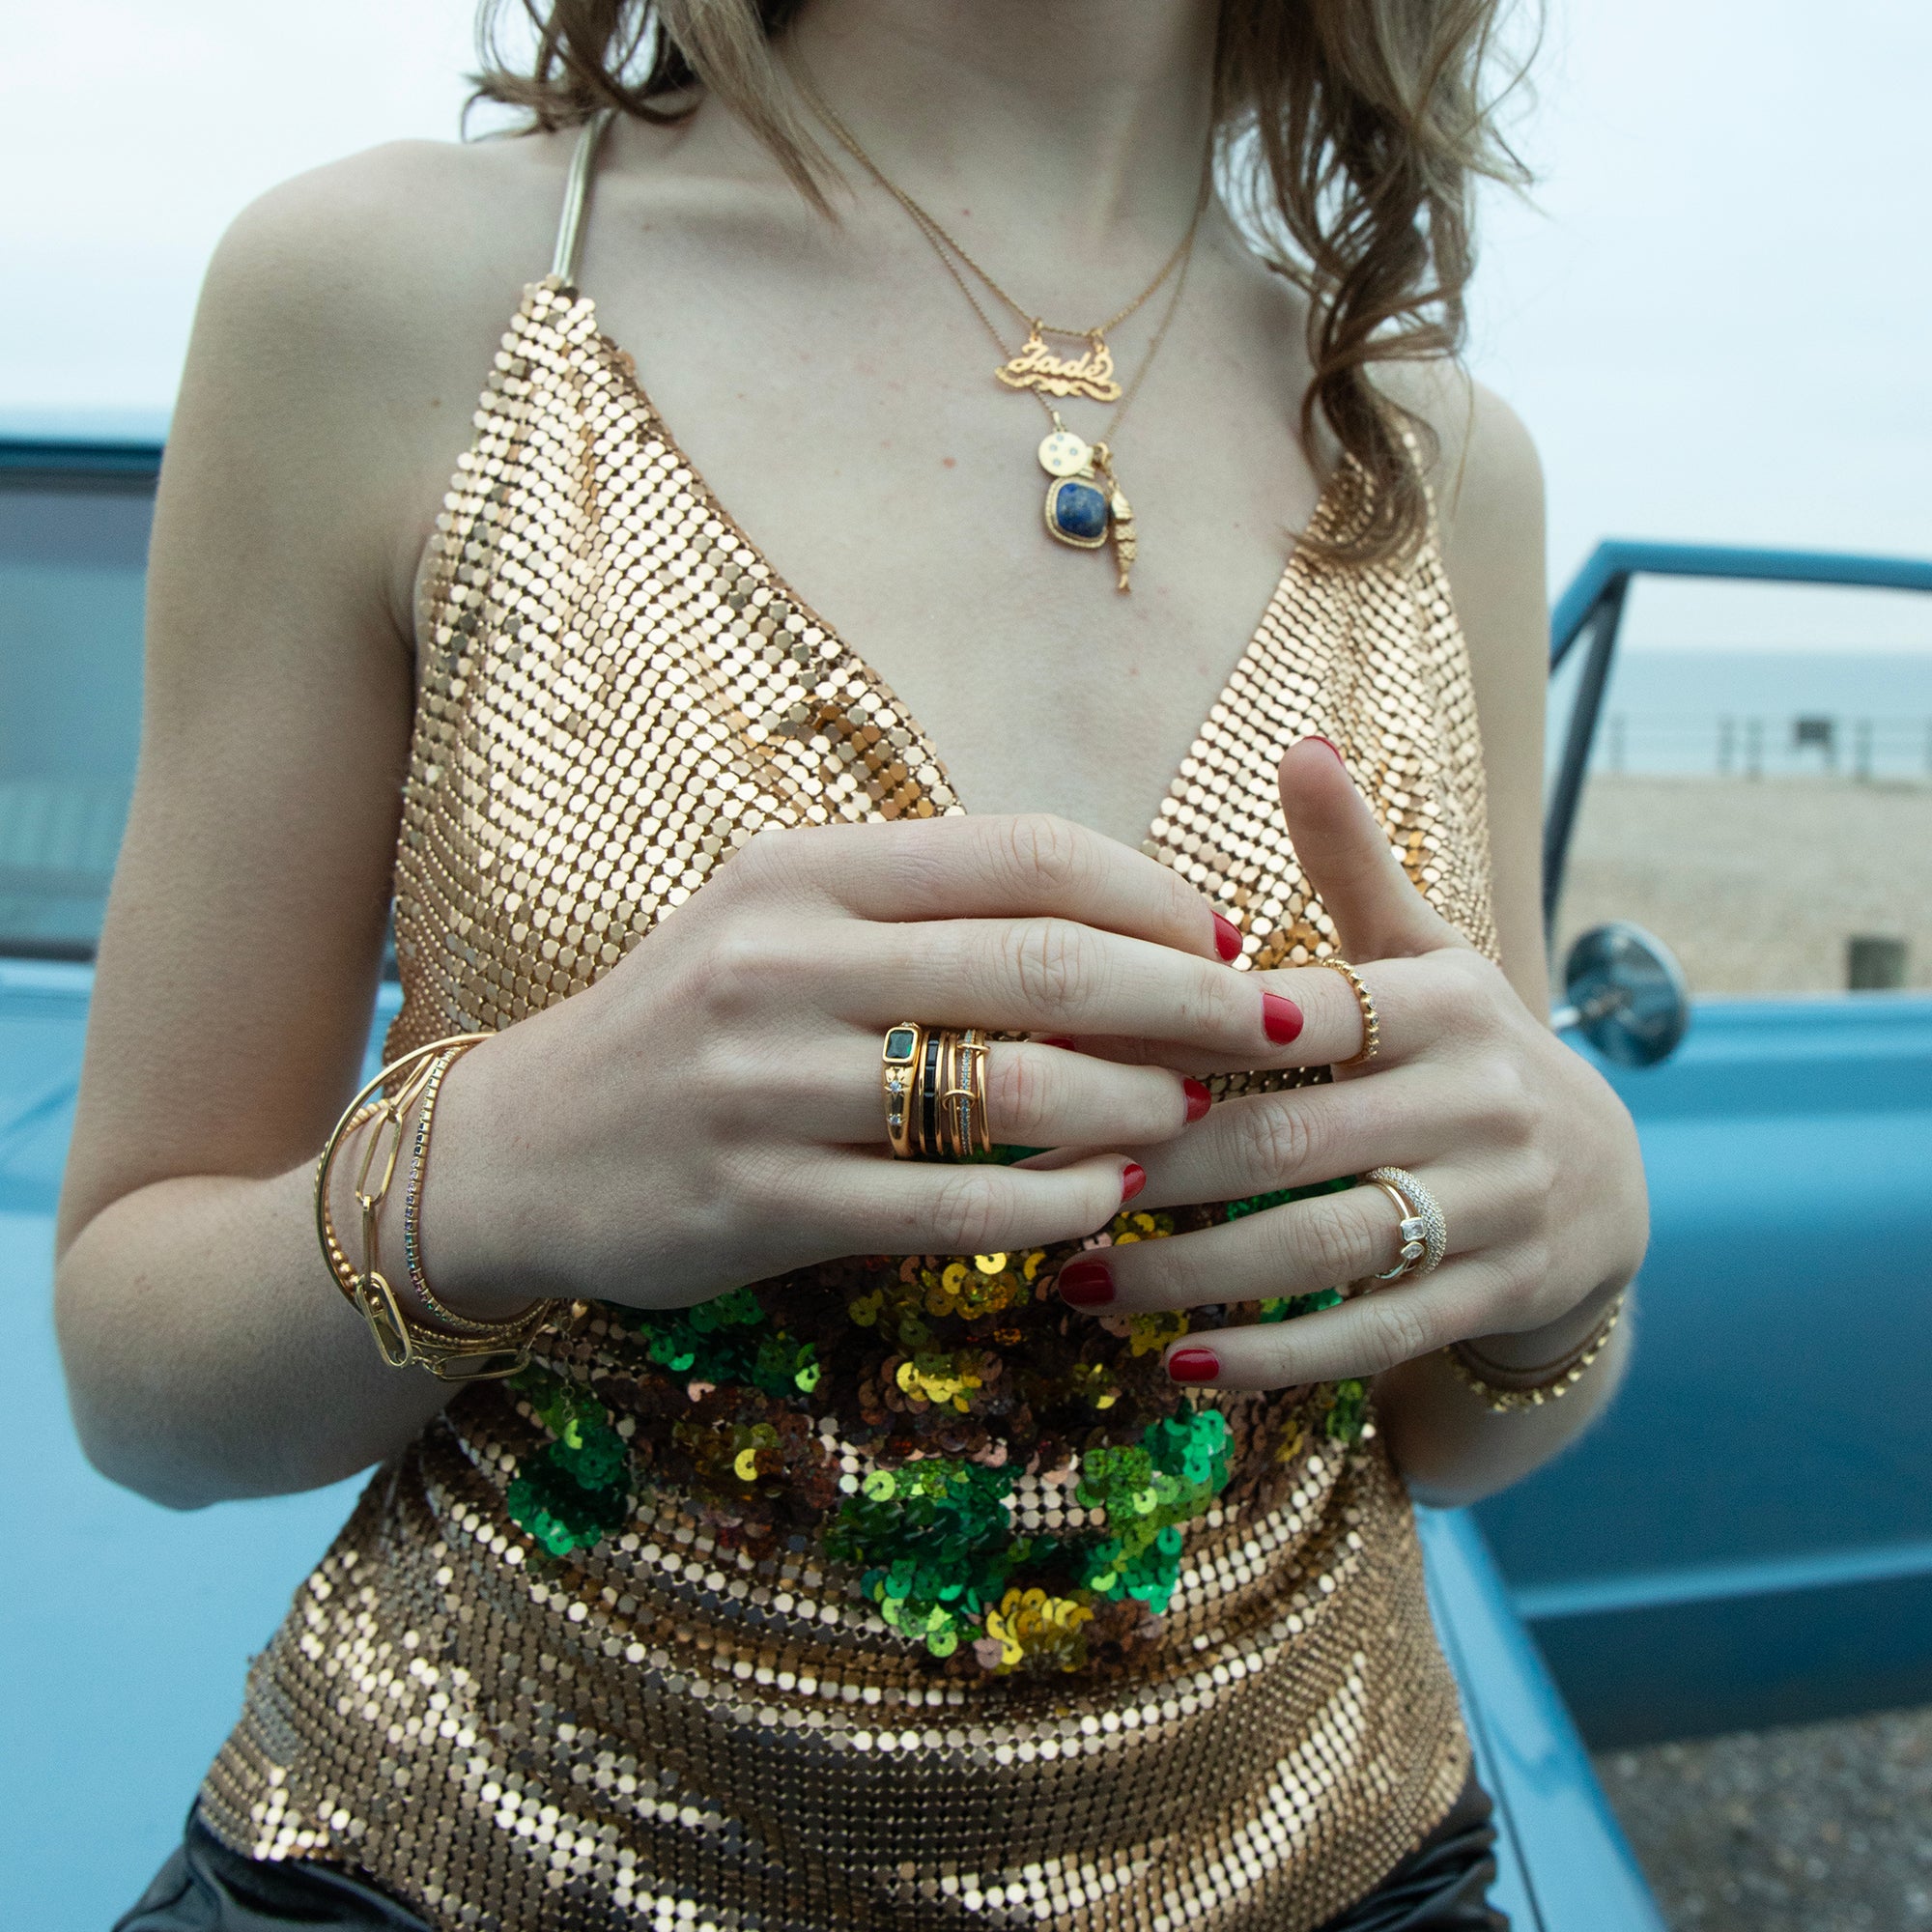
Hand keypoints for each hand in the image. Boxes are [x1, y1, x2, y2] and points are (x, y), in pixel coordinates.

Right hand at [425, 815, 1306, 1315]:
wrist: (522, 1150)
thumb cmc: (689, 1026)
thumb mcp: (778, 927)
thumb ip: (922, 915)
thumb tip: (1117, 926)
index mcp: (803, 874)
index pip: (1020, 854)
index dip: (1148, 892)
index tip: (1225, 934)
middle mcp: (784, 963)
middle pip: (1043, 964)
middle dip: (1188, 996)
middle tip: (1275, 1025)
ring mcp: (770, 1085)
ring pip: (1011, 1087)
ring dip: (1136, 1104)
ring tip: (1197, 1115)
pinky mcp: (762, 1202)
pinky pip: (952, 1205)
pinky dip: (1053, 1202)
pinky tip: (1107, 1201)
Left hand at [1054, 738, 1649, 1389]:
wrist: (1611, 1184)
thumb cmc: (1468, 1056)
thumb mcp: (1429, 956)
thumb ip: (1356, 865)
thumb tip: (1299, 742)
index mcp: (1445, 1003)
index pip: (1302, 1013)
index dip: (1183, 1035)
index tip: (1069, 1055)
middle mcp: (1480, 1101)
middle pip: (1290, 1137)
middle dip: (1158, 1166)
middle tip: (1046, 1183)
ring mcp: (1497, 1206)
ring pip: (1322, 1245)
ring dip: (1191, 1275)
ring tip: (1077, 1282)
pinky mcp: (1496, 1293)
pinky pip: (1373, 1334)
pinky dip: (1274, 1355)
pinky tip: (1179, 1364)